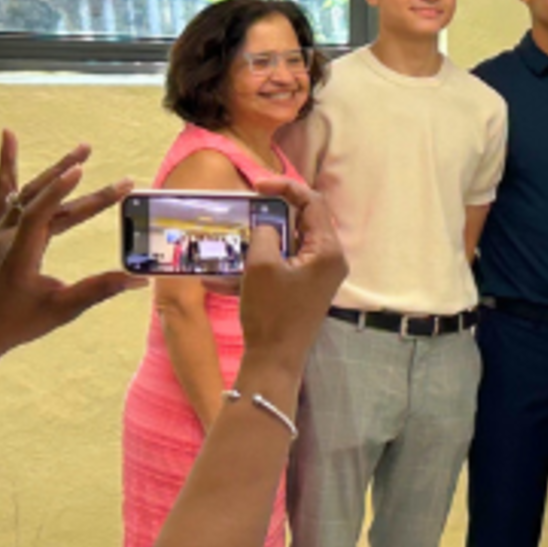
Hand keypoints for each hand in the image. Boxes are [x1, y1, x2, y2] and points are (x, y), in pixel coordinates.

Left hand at [0, 131, 142, 366]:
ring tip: (83, 149)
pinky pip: (5, 192)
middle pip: (43, 200)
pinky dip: (7, 164)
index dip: (59, 193)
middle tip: (114, 174)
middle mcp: (9, 237)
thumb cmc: (17, 321)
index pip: (39, 215)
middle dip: (76, 183)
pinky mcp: (2, 230)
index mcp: (20, 255)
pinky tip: (9, 137)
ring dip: (55, 170)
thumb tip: (137, 279)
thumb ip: (97, 291)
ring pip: (28, 192)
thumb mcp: (61, 310)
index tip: (82, 170)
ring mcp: (3, 231)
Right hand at [236, 177, 348, 380]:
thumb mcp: (261, 266)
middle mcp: (329, 259)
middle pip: (302, 221)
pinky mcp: (303, 289)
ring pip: (287, 244)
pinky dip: (254, 266)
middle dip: (270, 213)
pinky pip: (279, 266)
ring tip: (230, 240)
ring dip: (258, 241)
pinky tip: (218, 277)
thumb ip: (264, 233)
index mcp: (328, 249)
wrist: (274, 361)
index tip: (256, 185)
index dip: (285, 187)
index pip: (313, 202)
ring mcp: (317, 275)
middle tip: (244, 207)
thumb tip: (266, 223)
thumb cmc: (271, 313)